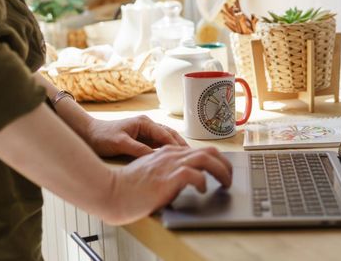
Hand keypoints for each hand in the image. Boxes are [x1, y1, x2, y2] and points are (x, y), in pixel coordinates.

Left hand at [86, 115, 188, 157]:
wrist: (88, 134)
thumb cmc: (102, 137)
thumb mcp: (120, 144)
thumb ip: (138, 150)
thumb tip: (155, 158)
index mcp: (145, 123)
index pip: (166, 135)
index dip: (178, 146)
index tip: (188, 156)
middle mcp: (148, 125)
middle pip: (170, 135)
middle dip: (182, 146)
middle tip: (195, 158)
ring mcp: (146, 132)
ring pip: (167, 140)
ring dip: (176, 148)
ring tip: (188, 160)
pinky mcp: (143, 139)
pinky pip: (159, 145)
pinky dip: (168, 151)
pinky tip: (173, 160)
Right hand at [107, 145, 232, 224]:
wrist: (111, 191)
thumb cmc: (129, 185)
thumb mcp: (152, 171)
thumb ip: (167, 169)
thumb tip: (182, 178)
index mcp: (168, 151)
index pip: (199, 150)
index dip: (215, 159)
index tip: (222, 170)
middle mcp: (171, 154)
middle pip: (209, 151)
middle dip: (225, 164)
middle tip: (229, 177)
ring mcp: (170, 165)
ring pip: (206, 159)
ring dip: (221, 171)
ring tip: (226, 183)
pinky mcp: (167, 178)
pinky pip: (194, 175)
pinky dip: (203, 182)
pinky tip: (202, 190)